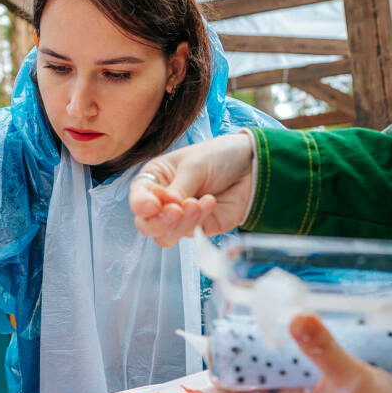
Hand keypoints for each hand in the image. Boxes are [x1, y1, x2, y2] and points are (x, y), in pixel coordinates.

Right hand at [130, 131, 255, 247]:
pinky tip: (209, 202)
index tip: (153, 205)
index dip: (141, 205)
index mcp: (155, 181)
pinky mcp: (200, 229)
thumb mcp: (194, 166)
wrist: (253, 165)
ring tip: (197, 204)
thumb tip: (164, 209)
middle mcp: (164, 202)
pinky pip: (191, 234)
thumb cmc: (219, 156)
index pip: (138, 199)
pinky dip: (198, 221)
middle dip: (159, 221)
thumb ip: (178, 189)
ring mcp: (181, 219)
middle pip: (146, 225)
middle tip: (176, 211)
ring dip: (180, 224)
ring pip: (166, 236)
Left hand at [196, 315, 391, 392]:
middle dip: (244, 369)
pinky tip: (308, 335)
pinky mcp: (347, 385)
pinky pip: (314, 368)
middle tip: (223, 347)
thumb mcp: (348, 376)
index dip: (221, 392)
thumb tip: (293, 319)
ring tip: (257, 337)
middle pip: (263, 384)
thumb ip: (322, 348)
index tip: (195, 386)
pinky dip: (305, 353)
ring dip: (273, 359)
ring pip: (288, 376)